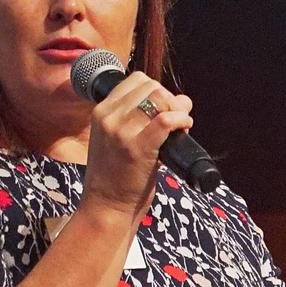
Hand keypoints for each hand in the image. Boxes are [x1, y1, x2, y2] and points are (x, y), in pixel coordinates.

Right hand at [83, 71, 193, 219]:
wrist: (106, 206)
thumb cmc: (116, 176)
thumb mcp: (115, 139)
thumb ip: (139, 119)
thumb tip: (180, 102)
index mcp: (101, 112)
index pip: (136, 80)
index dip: (157, 91)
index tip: (165, 108)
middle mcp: (109, 117)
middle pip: (151, 86)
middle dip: (170, 100)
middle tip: (176, 119)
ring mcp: (122, 132)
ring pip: (159, 99)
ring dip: (178, 110)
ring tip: (181, 127)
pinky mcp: (138, 148)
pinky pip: (166, 120)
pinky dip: (181, 120)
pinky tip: (184, 128)